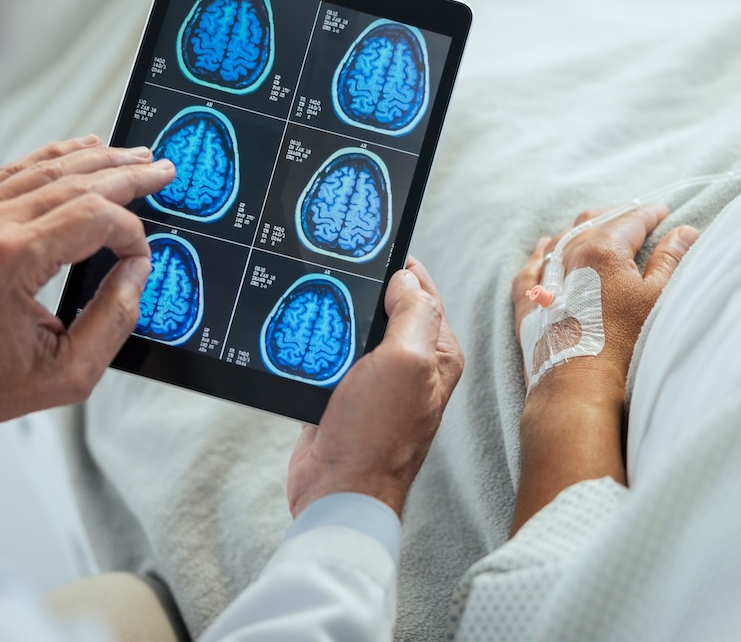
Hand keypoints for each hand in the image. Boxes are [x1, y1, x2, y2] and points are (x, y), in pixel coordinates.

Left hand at [0, 135, 175, 463]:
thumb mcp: (66, 373)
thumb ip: (115, 319)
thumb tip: (136, 272)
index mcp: (13, 260)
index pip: (95, 218)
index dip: (131, 234)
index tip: (140, 258)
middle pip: (75, 181)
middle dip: (128, 175)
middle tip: (162, 170)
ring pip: (45, 168)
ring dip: (96, 159)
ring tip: (133, 157)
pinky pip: (12, 172)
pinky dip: (52, 158)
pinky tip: (80, 150)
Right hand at [287, 258, 463, 517]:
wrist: (338, 490)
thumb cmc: (377, 433)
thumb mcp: (406, 361)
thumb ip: (413, 314)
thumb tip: (406, 278)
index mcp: (436, 355)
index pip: (423, 293)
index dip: (399, 269)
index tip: (371, 249)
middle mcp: (410, 367)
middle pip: (386, 309)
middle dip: (363, 291)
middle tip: (336, 271)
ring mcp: (376, 383)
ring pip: (354, 333)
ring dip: (336, 320)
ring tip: (316, 301)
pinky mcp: (343, 398)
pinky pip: (330, 359)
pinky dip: (317, 348)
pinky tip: (303, 338)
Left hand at [512, 205, 698, 399]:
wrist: (579, 385)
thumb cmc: (625, 343)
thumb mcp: (657, 298)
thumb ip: (671, 259)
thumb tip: (685, 231)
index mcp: (602, 249)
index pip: (630, 219)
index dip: (650, 213)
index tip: (663, 210)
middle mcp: (569, 255)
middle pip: (595, 222)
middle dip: (618, 216)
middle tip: (637, 217)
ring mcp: (545, 278)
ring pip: (563, 239)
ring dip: (584, 229)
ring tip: (600, 227)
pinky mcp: (530, 302)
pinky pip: (531, 267)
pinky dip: (541, 253)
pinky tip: (546, 246)